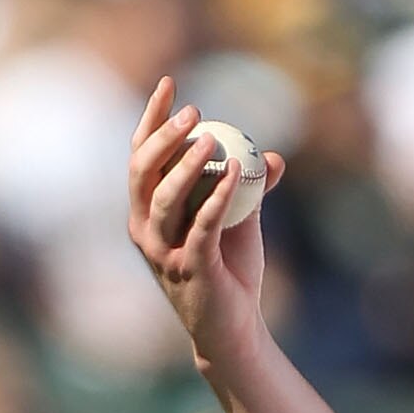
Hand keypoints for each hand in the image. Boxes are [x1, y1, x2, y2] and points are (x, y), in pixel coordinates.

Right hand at [128, 76, 286, 372]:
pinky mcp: (189, 271)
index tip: (169, 84)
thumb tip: (272, 157)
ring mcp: (164, 253)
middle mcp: (146, 231)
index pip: (141, 157)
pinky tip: (237, 173)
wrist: (234, 328)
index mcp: (148, 213)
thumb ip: (249, 190)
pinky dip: (217, 199)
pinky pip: (201, 229)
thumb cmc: (230, 272)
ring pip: (165, 200)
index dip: (151, 119)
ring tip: (208, 141)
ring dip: (186, 166)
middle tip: (192, 111)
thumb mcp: (238, 223)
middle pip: (142, 173)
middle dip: (163, 137)